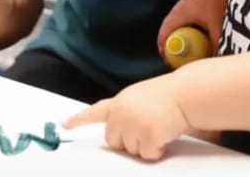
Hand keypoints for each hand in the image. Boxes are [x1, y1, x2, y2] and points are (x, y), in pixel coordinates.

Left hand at [63, 75, 189, 160]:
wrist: (184, 94)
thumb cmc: (166, 97)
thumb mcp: (139, 99)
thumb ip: (124, 113)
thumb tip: (119, 135)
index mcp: (119, 103)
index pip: (95, 111)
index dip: (79, 120)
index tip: (65, 125)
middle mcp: (121, 113)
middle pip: (114, 141)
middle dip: (128, 141)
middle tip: (146, 129)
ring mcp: (133, 125)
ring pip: (131, 151)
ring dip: (145, 146)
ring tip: (158, 127)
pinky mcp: (146, 136)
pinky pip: (147, 155)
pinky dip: (157, 151)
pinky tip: (164, 135)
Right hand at [157, 0, 229, 55]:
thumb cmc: (220, 3)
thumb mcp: (218, 29)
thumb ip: (216, 46)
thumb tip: (214, 62)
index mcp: (181, 13)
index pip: (166, 31)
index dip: (163, 45)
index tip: (166, 58)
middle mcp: (178, 8)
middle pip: (166, 27)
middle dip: (166, 42)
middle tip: (169, 56)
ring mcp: (182, 5)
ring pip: (171, 22)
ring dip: (172, 34)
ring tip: (176, 47)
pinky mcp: (188, 4)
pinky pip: (177, 18)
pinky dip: (178, 28)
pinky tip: (186, 35)